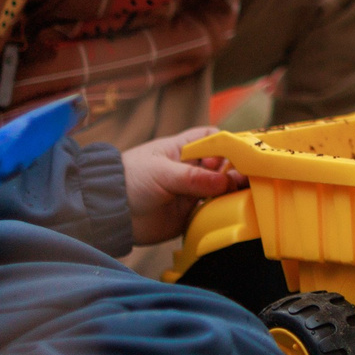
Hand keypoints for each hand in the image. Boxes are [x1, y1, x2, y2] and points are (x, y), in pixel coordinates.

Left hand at [124, 126, 249, 245]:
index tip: (232, 156)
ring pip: (223, 189)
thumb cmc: (130, 180)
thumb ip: (192, 178)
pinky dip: (225, 211)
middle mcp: (193, 169)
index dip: (226, 146)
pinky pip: (215, 211)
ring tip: (242, 196)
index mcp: (184, 149)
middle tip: (244, 180)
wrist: (109, 212)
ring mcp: (193, 192)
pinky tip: (232, 212)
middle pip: (225, 165)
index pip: (214, 140)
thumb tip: (225, 182)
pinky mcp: (191, 214)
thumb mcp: (161, 173)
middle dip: (237, 171)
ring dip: (234, 192)